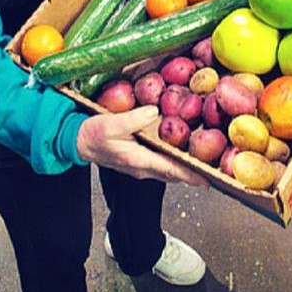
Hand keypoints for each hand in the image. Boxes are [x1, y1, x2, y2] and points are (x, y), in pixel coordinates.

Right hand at [76, 106, 208, 187]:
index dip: (191, 175)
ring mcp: (140, 166)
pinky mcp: (138, 161)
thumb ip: (134, 118)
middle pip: (173, 173)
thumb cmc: (93, 134)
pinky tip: (180, 151)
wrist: (78, 141)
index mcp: (138, 160)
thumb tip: (154, 112)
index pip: (171, 170)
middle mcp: (142, 168)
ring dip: (184, 168)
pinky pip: (161, 164)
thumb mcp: (111, 123)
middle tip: (212, 169)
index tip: (208, 180)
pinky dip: (173, 162)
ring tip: (201, 162)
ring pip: (168, 170)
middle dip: (193, 172)